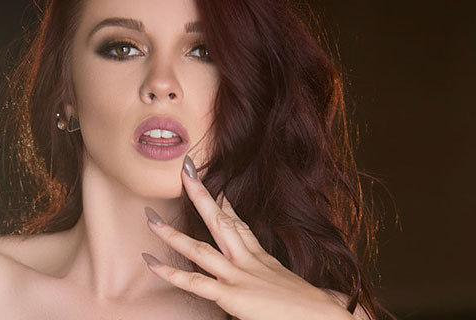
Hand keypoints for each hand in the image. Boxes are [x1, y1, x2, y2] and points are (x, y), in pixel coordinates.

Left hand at [141, 155, 352, 319]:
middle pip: (219, 221)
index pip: (241, 227)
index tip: (217, 192)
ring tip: (149, 217)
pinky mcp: (232, 296)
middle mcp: (249, 261)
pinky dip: (170, 273)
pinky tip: (151, 262)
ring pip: (199, 248)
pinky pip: (195, 282)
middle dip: (200, 195)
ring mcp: (239, 276)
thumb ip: (291, 284)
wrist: (326, 317)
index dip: (226, 208)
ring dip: (171, 232)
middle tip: (185, 170)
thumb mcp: (300, 288)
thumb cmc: (318, 309)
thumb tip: (300, 289)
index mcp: (263, 259)